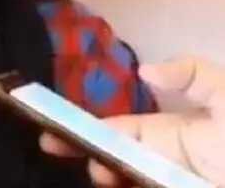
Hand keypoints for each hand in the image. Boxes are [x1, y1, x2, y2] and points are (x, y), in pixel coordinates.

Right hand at [40, 56, 224, 185]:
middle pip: (112, 160)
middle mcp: (161, 163)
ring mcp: (164, 182)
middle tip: (51, 148)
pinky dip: (124, 183)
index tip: (54, 132)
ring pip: (124, 179)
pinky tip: (112, 179)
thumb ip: (195, 77)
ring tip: (99, 172)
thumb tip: (145, 72)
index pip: (118, 132)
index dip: (86, 130)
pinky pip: (139, 186)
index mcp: (169, 136)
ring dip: (105, 174)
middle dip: (81, 153)